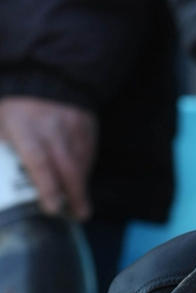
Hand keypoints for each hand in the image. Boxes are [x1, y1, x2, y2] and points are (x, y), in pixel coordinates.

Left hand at [0, 97, 96, 220]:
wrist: (46, 77)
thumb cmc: (16, 109)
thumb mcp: (1, 125)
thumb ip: (3, 149)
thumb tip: (3, 181)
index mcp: (24, 127)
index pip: (39, 162)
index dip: (48, 188)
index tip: (52, 208)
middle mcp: (53, 128)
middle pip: (68, 166)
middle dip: (74, 194)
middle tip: (77, 215)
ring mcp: (75, 126)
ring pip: (82, 162)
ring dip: (81, 186)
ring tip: (78, 206)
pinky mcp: (89, 126)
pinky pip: (89, 154)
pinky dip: (85, 171)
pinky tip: (79, 182)